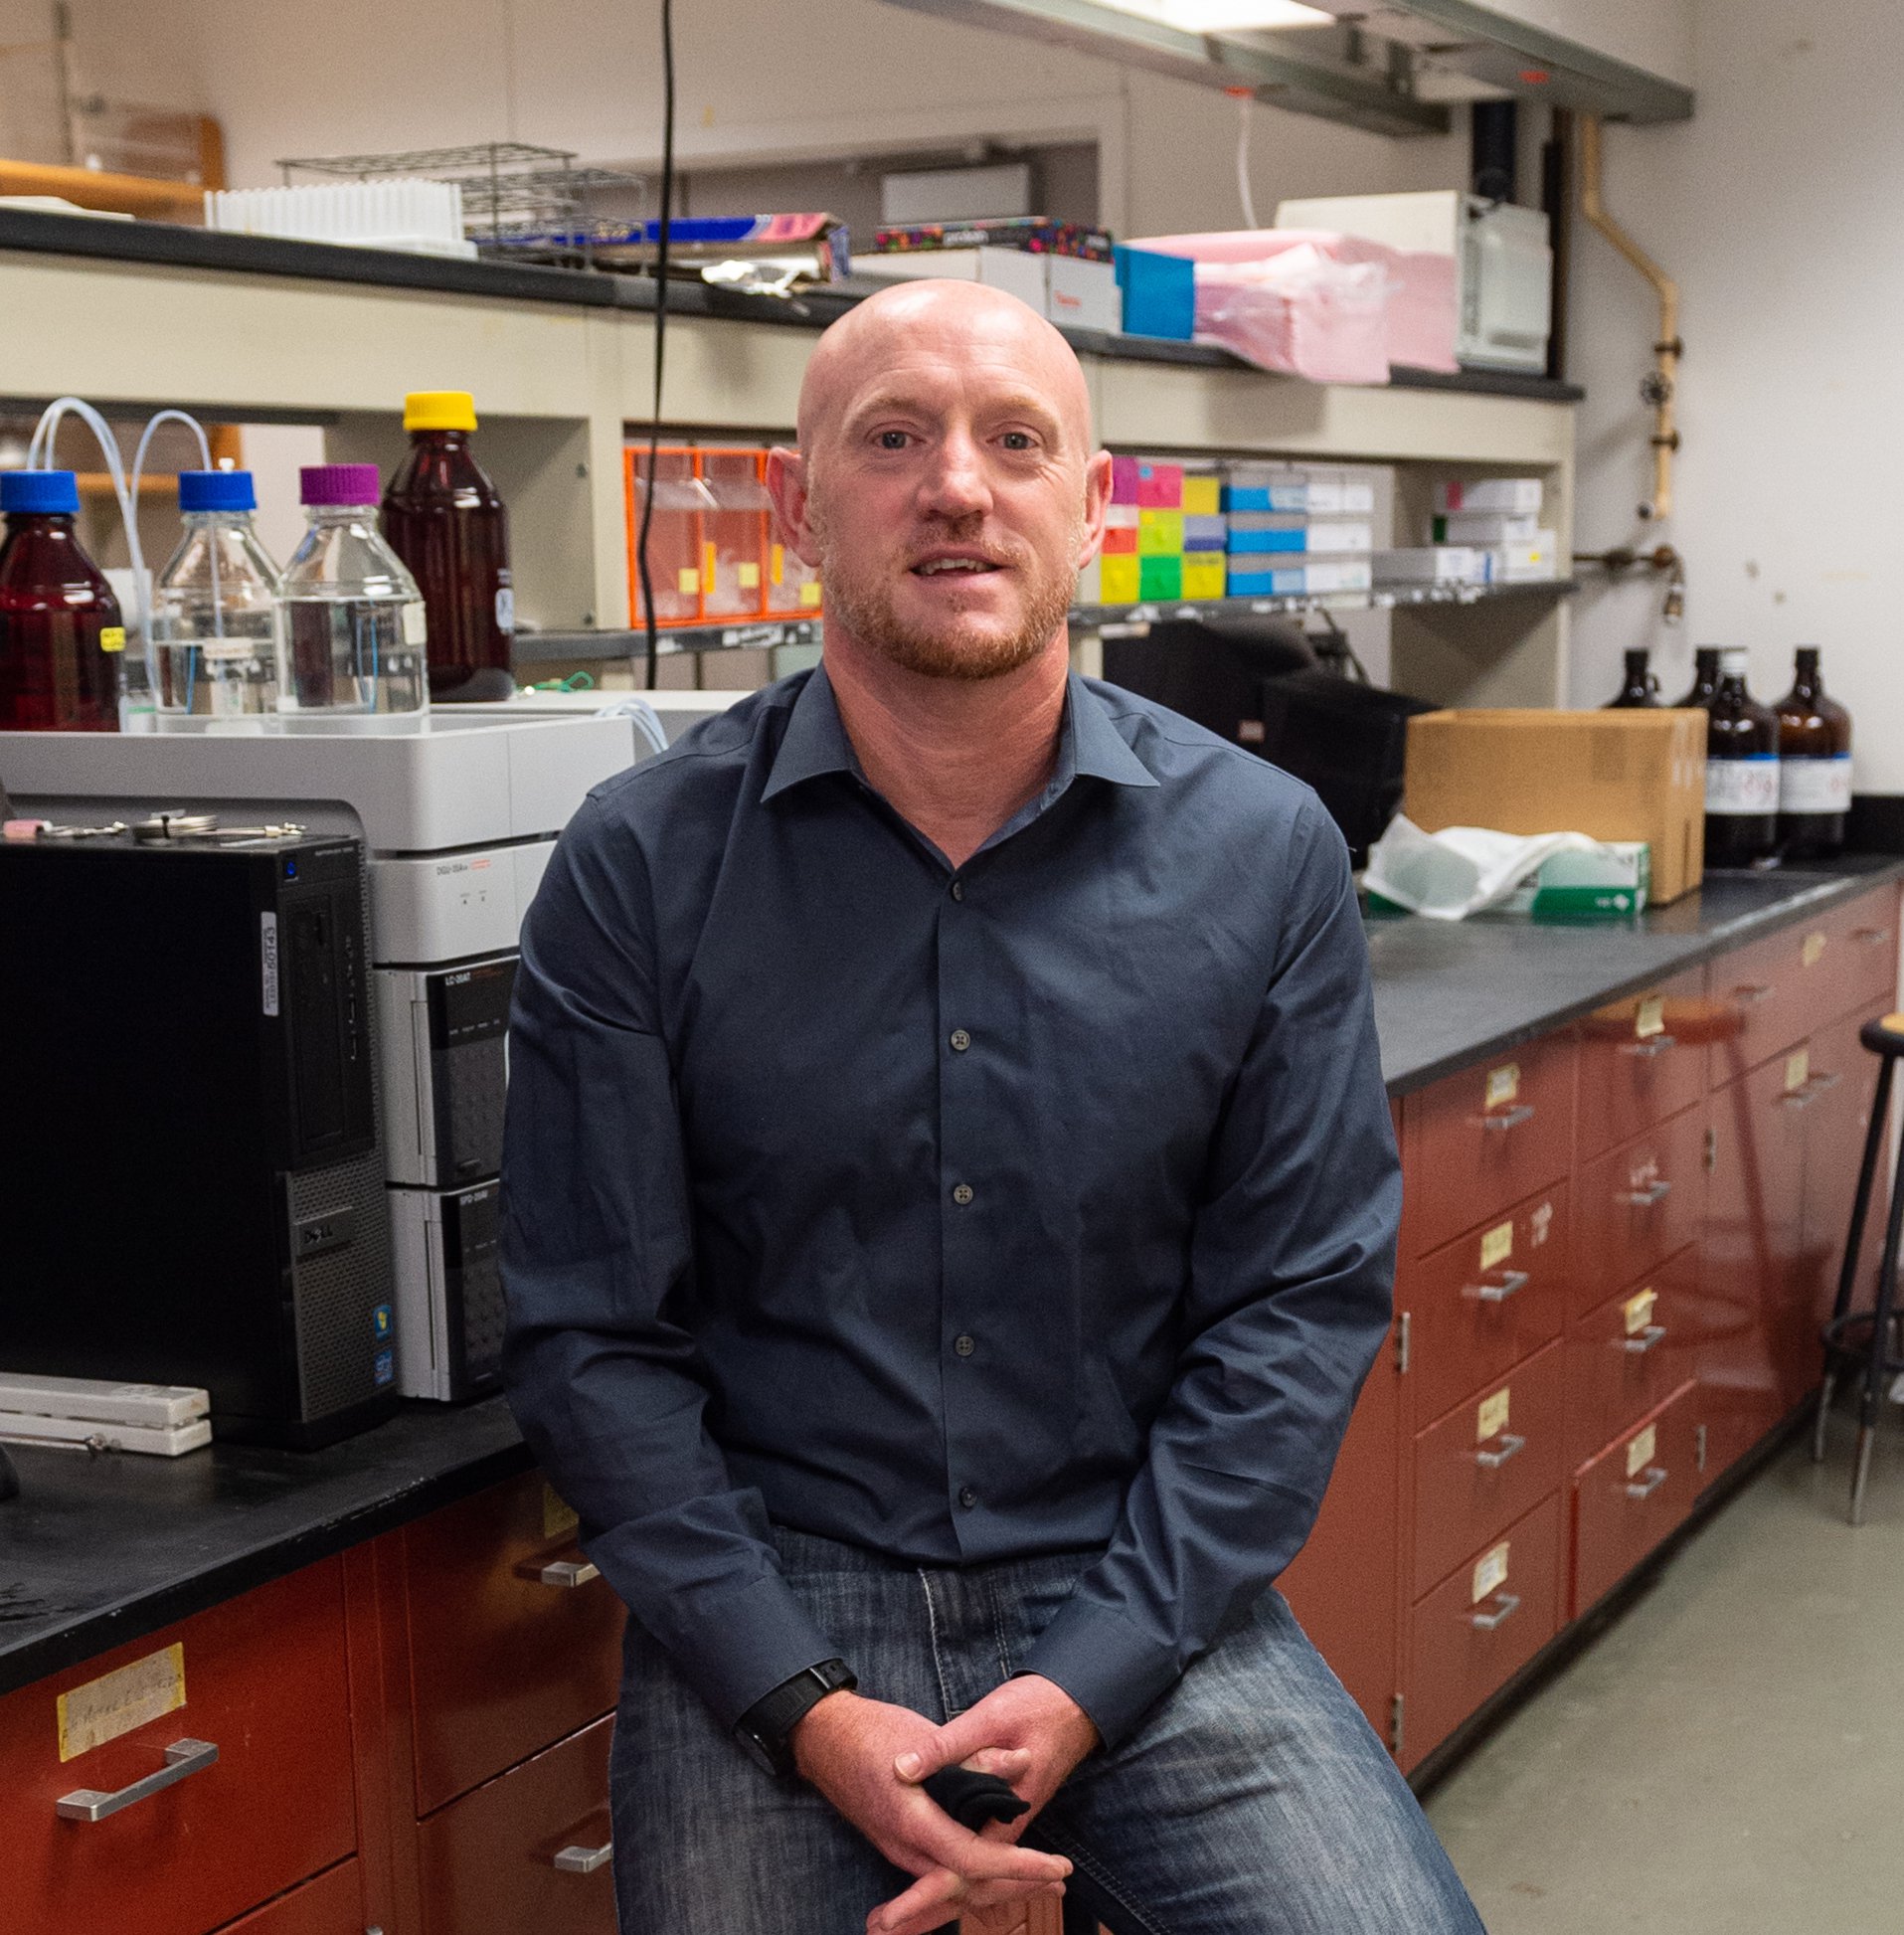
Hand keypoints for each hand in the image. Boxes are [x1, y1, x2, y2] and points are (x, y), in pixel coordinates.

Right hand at [790, 1691, 1070, 1933]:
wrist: (822, 1739)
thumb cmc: (871, 1732)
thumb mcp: (925, 1735)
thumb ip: (973, 1757)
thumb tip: (1020, 1761)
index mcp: (914, 1822)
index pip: (976, 1860)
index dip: (1020, 1867)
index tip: (1057, 1867)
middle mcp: (906, 1847)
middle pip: (970, 1885)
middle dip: (1018, 1885)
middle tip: (1060, 1880)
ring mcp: (899, 1850)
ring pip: (956, 1884)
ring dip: (1000, 1882)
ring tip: (1041, 1879)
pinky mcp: (898, 1845)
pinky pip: (941, 1873)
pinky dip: (974, 1875)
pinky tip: (994, 1868)